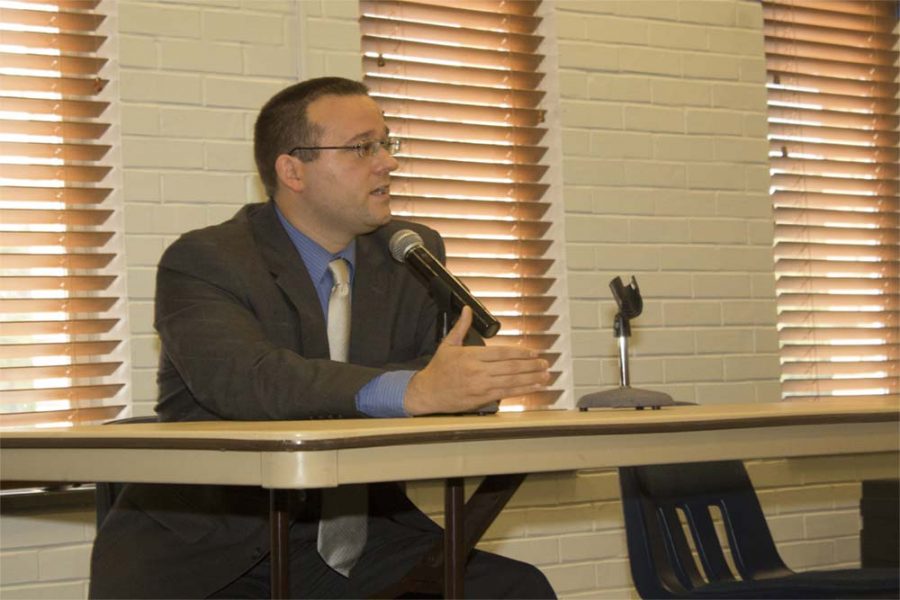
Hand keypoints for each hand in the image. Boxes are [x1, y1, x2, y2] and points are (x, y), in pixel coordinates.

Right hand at [404, 307, 549, 415]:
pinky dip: (522, 390)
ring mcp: (481, 385)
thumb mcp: (448, 345)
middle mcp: (478, 370)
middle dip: (530, 365)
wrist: (427, 392)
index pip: (502, 352)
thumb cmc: (438, 369)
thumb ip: (461, 327)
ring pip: (511, 380)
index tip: (534, 353)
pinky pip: (506, 393)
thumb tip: (467, 310)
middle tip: (545, 363)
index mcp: (471, 355)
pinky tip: (533, 388)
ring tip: (545, 375)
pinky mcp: (481, 398)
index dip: (520, 353)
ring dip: (530, 378)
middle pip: (510, 366)